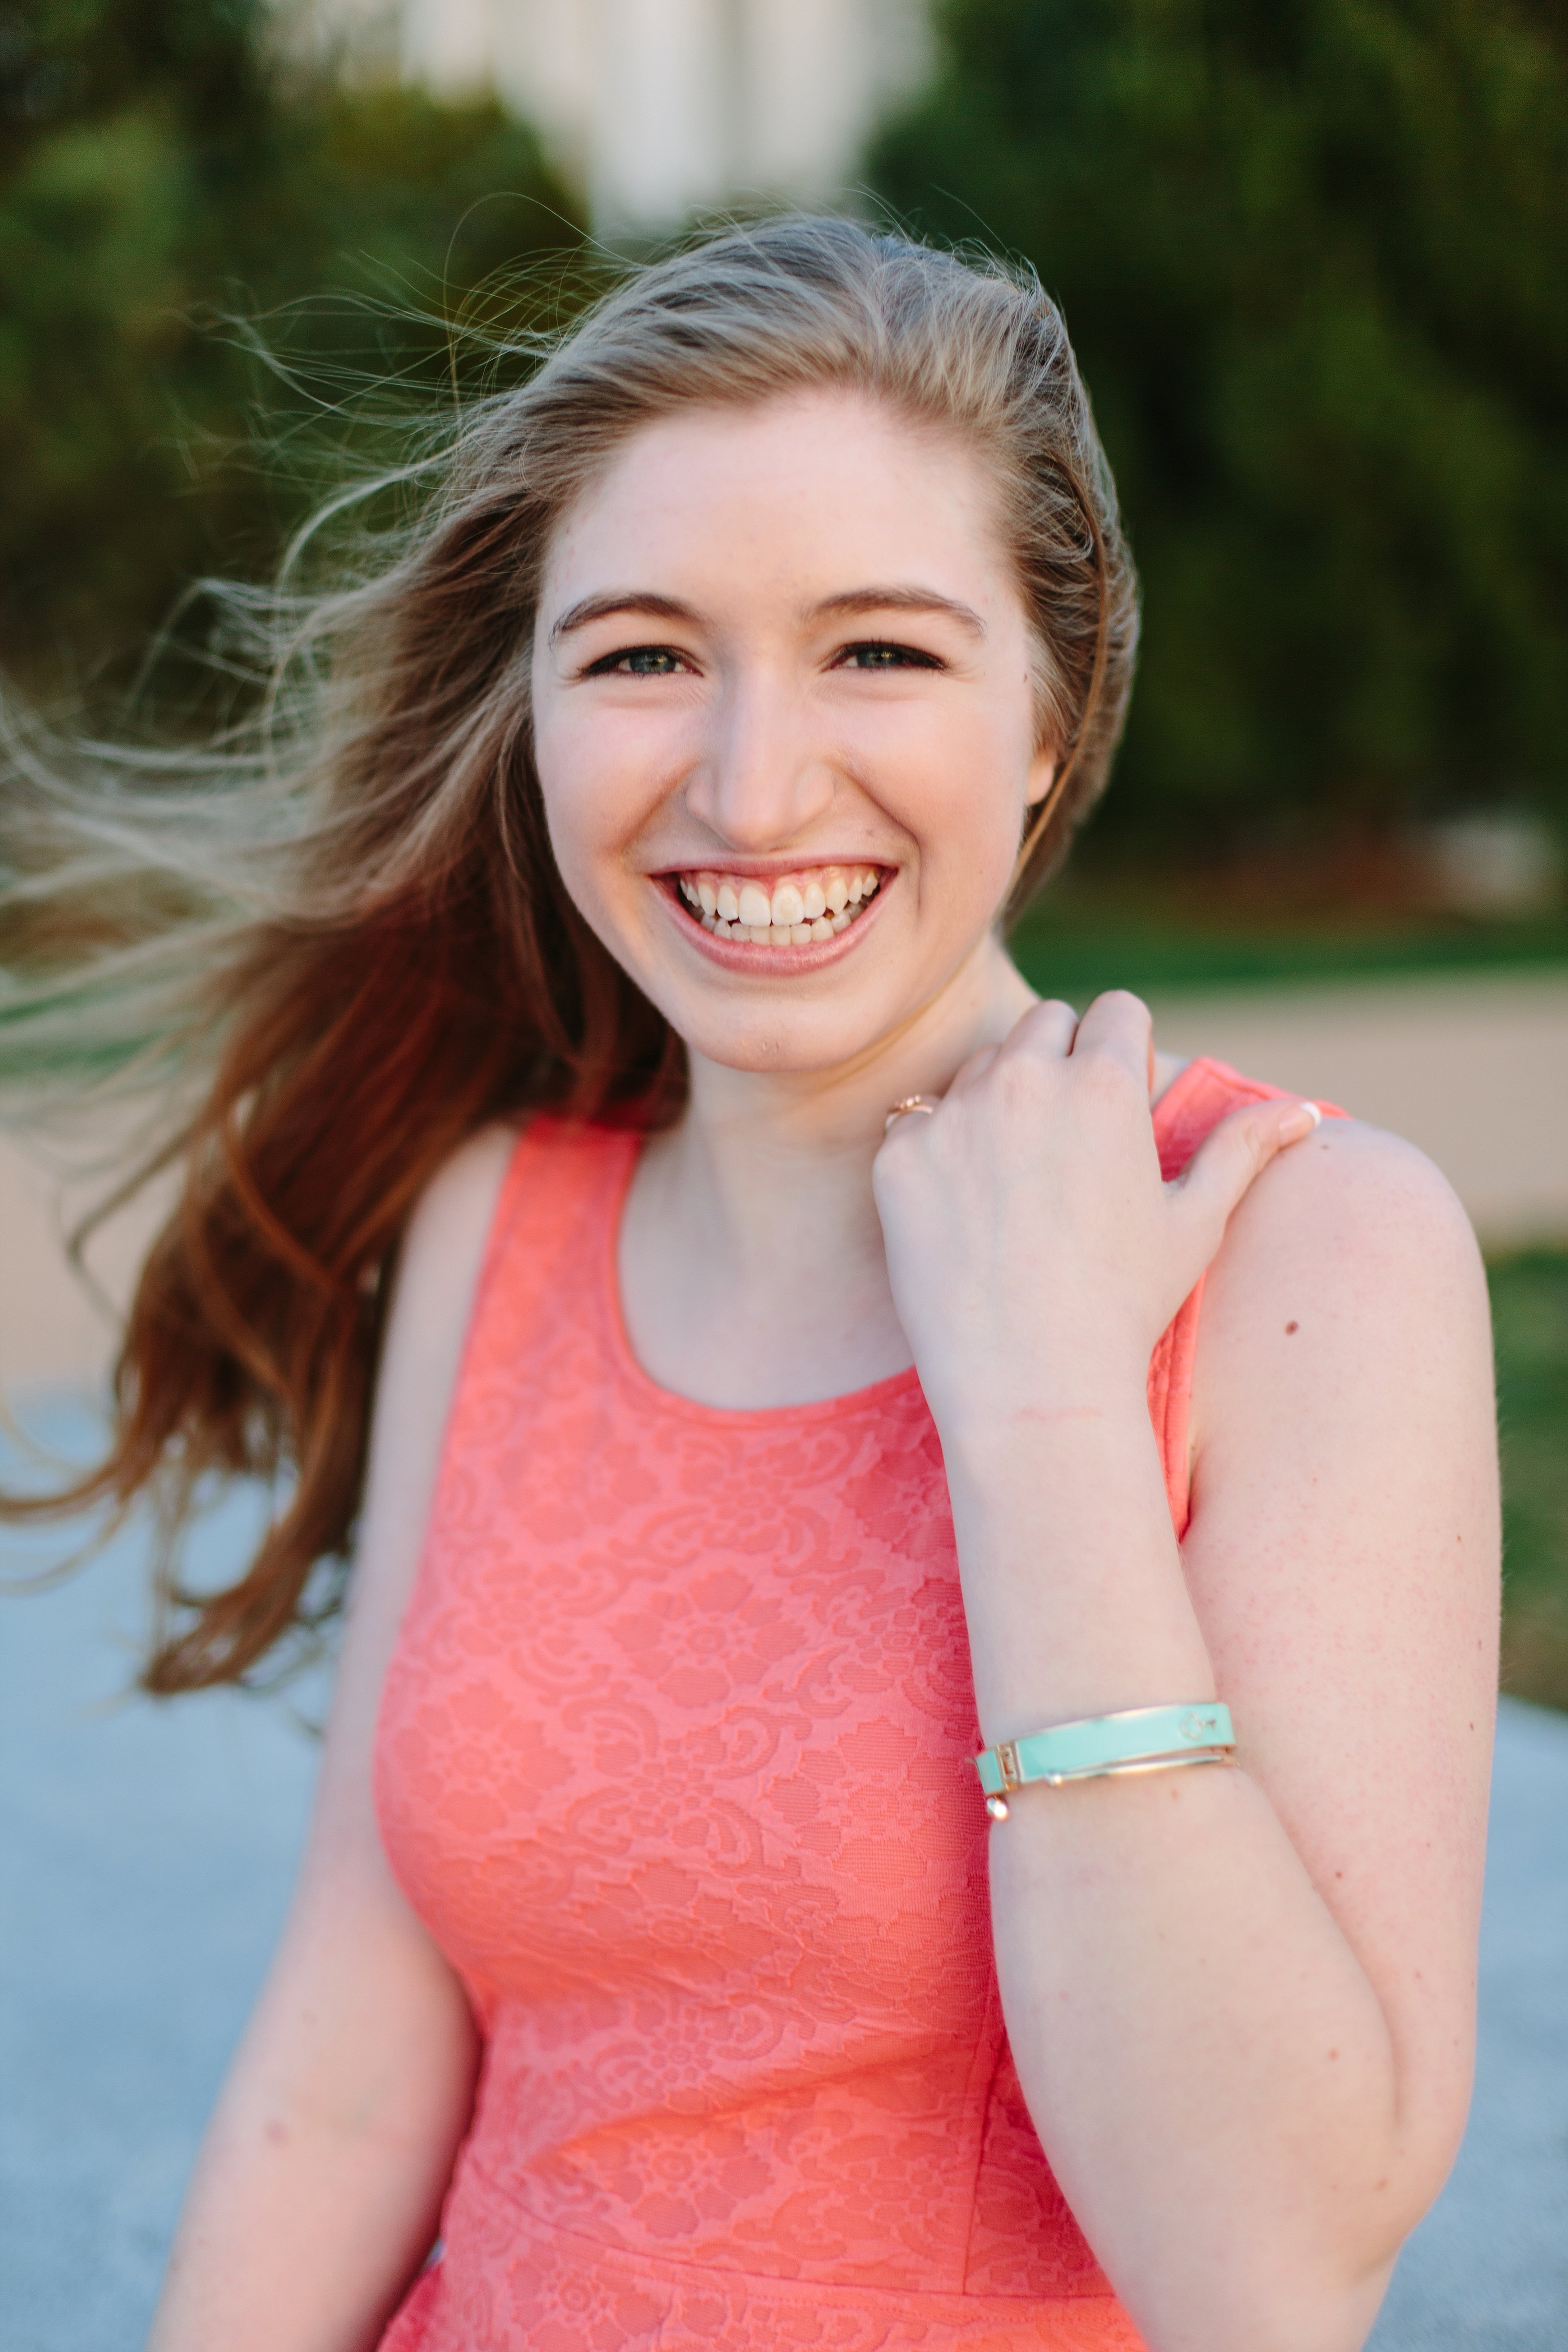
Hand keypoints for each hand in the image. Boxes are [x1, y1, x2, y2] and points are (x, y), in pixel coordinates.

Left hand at [872, 992, 1319, 1445]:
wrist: (1030, 1378)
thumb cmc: (1124, 1304)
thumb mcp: (1195, 1223)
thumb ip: (1243, 1150)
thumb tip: (1305, 1111)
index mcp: (1104, 1083)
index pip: (1115, 1010)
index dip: (1121, 1052)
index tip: (1117, 1104)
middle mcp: (1024, 1079)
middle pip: (1043, 1024)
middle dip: (1058, 1061)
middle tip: (1066, 1143)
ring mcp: (953, 1115)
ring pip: (978, 1069)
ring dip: (996, 1102)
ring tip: (1017, 1187)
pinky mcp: (899, 1155)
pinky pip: (918, 1125)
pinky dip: (939, 1155)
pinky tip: (965, 1215)